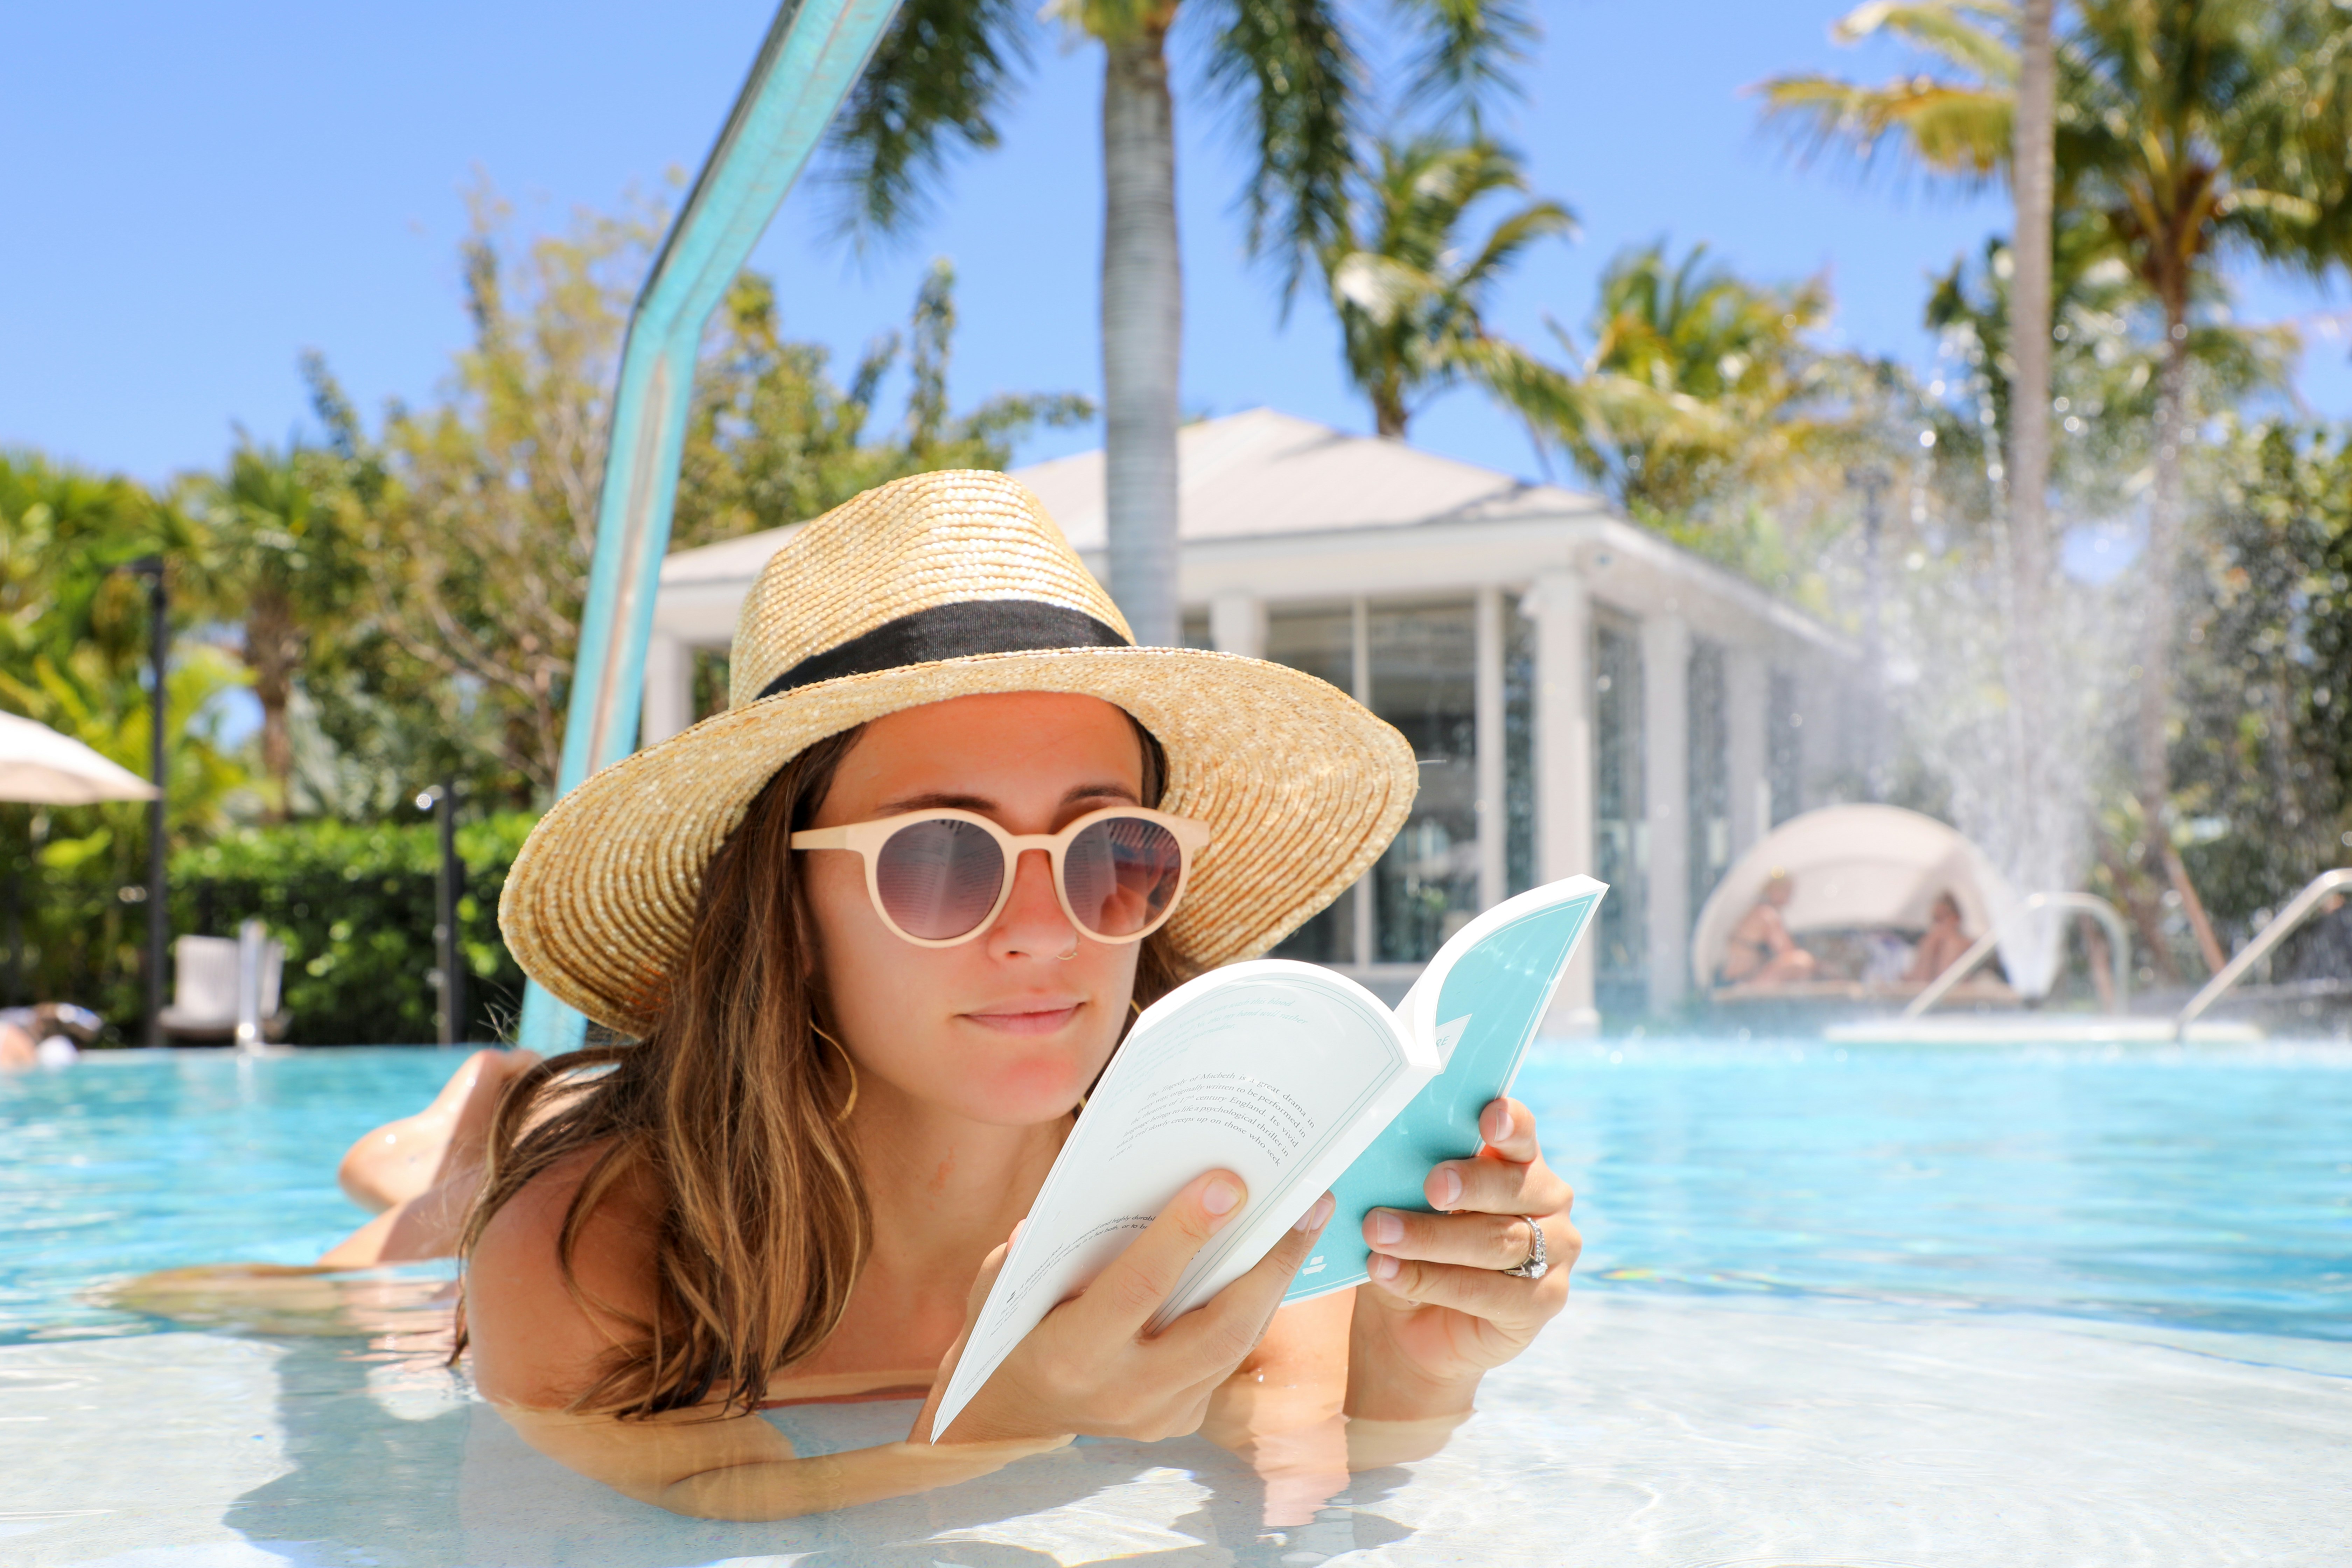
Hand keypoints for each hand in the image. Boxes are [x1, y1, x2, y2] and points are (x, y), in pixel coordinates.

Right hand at [914, 1172, 1334, 1445]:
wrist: (1011, 1414)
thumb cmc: (1006, 1327)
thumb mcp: (1004, 1282)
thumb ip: (1048, 1244)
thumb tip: (1111, 1188)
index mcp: (1068, 1356)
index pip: (1138, 1288)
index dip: (1183, 1233)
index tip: (1227, 1183)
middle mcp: (1122, 1394)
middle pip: (1216, 1328)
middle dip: (1268, 1263)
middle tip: (1310, 1201)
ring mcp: (1157, 1415)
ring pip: (1235, 1345)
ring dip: (1275, 1279)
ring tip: (1308, 1217)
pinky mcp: (1180, 1419)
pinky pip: (1227, 1358)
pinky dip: (1251, 1306)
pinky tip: (1272, 1261)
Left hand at [1349, 1096, 1577, 1415]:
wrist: (1410, 1325)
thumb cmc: (1411, 1247)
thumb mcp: (1403, 1208)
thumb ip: (1403, 1182)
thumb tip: (1363, 1165)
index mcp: (1515, 1161)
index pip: (1520, 1133)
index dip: (1510, 1123)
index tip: (1490, 1118)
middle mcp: (1546, 1200)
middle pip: (1512, 1185)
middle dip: (1468, 1185)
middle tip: (1430, 1188)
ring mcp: (1554, 1252)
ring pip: (1498, 1241)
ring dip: (1433, 1238)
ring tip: (1379, 1235)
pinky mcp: (1543, 1301)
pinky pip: (1490, 1291)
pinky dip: (1433, 1281)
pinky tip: (1390, 1273)